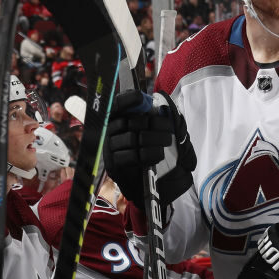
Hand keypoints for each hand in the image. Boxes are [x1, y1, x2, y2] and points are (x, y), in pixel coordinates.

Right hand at [102, 90, 195, 211]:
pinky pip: (132, 156)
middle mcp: (109, 130)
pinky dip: (149, 154)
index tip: (140, 98)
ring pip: (133, 138)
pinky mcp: (113, 164)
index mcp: (118, 117)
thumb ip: (153, 115)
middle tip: (168, 131)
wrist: (148, 179)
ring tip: (166, 143)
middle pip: (132, 122)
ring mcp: (109, 147)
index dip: (128, 99)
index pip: (118, 103)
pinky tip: (157, 154)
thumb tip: (153, 103)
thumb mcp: (155, 129)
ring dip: (155, 140)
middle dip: (155, 125)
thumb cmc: (151, 148)